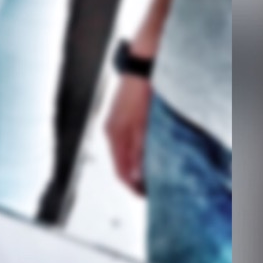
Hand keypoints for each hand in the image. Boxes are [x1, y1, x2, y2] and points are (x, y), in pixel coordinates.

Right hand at [104, 73, 153, 195]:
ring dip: (135, 165)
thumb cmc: (143, 93)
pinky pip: (125, 142)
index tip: (146, 195)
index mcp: (114, 135)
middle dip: (134, 178)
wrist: (142, 67)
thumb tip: (136, 177)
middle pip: (120, 164)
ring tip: (152, 172)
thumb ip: (139, 151)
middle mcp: (110, 131)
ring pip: (123, 153)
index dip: (132, 187)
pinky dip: (134, 152)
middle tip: (152, 187)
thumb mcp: (144, 125)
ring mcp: (114, 124)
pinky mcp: (120, 118)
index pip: (120, 171)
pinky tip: (147, 152)